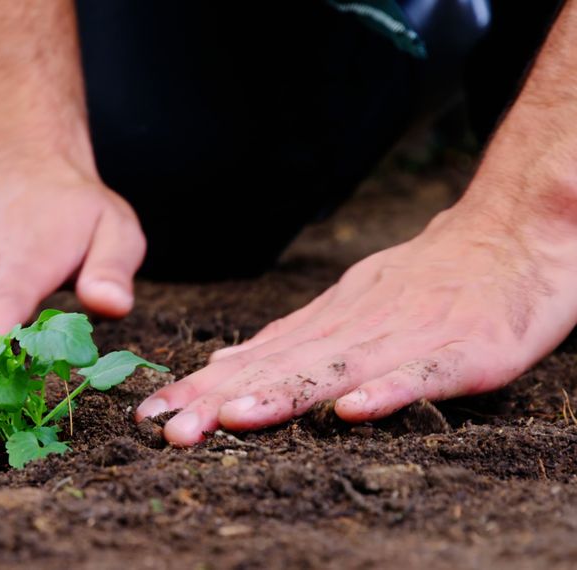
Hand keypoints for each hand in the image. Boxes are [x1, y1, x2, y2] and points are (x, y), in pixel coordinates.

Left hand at [136, 198, 576, 444]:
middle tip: (170, 429)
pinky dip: (389, 391)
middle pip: (282, 368)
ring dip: (284, 395)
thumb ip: (292, 339)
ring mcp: (409, 337)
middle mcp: (358, 328)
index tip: (151, 414)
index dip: (201, 388)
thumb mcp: (349, 303)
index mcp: (328, 323)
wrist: (511, 235)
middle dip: (220, 400)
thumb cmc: (426, 279)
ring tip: (234, 419)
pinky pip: (423, 374)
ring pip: (337, 370)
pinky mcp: (464, 351)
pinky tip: (352, 412)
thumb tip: (223, 365)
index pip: (255, 360)